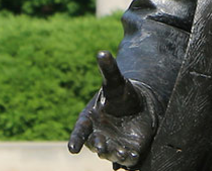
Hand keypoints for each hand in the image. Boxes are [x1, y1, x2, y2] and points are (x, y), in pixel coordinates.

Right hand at [68, 51, 154, 168]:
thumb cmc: (122, 94)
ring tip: (122, 151)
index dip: (75, 140)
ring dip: (114, 153)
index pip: (80, 131)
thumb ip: (108, 70)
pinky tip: (132, 155)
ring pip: (110, 153)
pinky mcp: (126, 152)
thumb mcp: (116, 82)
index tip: (72, 149)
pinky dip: (128, 159)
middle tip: (101, 146)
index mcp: (89, 120)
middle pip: (94, 144)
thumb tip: (102, 52)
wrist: (139, 107)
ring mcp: (112, 145)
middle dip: (97, 146)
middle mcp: (98, 135)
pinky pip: (125, 159)